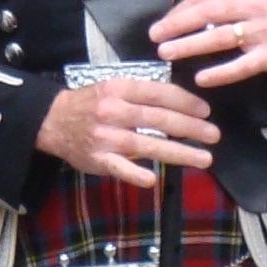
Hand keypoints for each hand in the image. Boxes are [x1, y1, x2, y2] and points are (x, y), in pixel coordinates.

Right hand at [35, 74, 219, 192]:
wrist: (52, 121)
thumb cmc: (90, 103)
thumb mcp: (113, 87)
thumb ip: (142, 94)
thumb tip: (180, 102)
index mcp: (119, 89)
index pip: (159, 93)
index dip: (185, 102)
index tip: (205, 111)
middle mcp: (114, 111)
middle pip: (158, 119)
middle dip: (190, 128)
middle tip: (214, 135)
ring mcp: (106, 137)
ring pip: (147, 145)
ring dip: (179, 152)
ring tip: (204, 158)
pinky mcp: (98, 159)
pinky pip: (120, 167)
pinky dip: (135, 173)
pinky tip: (153, 180)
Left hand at [151, 0, 266, 90]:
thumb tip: (190, 3)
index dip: (180, 9)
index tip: (162, 22)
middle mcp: (250, 7)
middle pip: (207, 13)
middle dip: (177, 25)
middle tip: (155, 36)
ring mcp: (261, 32)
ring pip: (220, 37)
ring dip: (191, 44)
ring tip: (168, 52)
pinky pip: (241, 65)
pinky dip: (220, 72)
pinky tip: (202, 77)